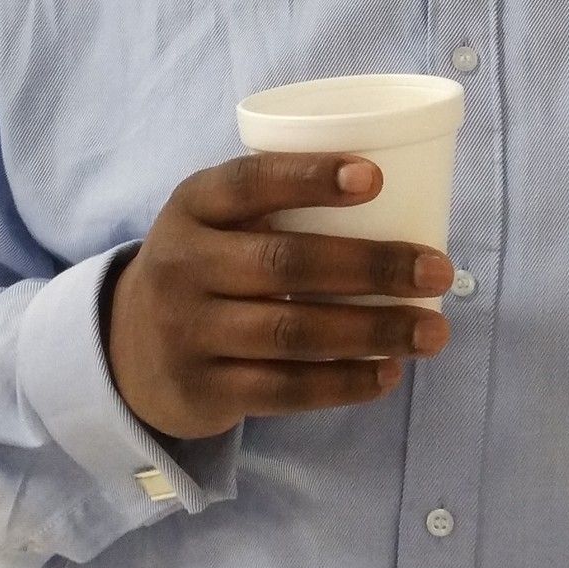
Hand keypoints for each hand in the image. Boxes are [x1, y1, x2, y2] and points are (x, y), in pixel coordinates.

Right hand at [106, 153, 454, 439]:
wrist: (129, 348)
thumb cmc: (209, 264)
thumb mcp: (217, 221)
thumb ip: (278, 205)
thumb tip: (405, 197)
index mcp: (192, 206)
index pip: (250, 183)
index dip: (310, 177)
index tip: (376, 177)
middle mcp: (183, 265)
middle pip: (287, 263)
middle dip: (372, 266)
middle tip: (439, 271)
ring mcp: (188, 332)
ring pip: (294, 332)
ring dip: (374, 331)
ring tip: (432, 331)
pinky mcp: (203, 390)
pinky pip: (285, 389)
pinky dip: (344, 382)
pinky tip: (388, 373)